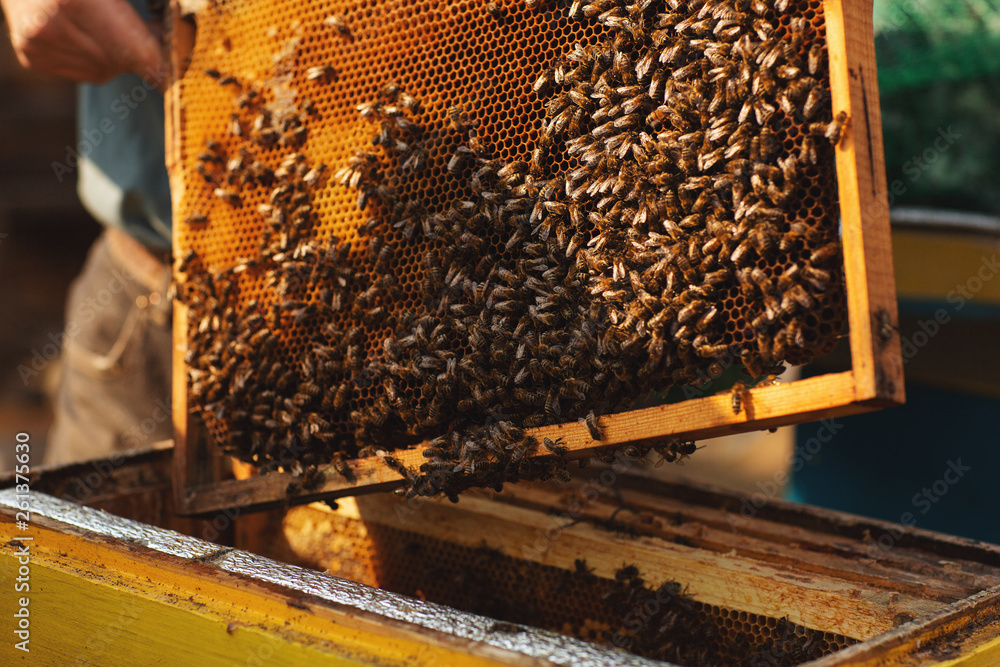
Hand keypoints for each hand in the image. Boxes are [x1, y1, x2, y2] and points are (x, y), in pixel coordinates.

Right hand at [1, 0, 163, 83]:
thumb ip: (142, 11)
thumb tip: (174, 33)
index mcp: (77, 2)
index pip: (138, 53)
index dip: (162, 60)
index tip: (179, 64)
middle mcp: (53, 26)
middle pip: (123, 62)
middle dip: (140, 49)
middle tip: (148, 29)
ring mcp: (38, 45)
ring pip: (105, 70)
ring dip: (115, 53)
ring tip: (107, 24)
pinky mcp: (31, 56)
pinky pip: (83, 71)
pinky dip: (93, 56)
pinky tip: (83, 30)